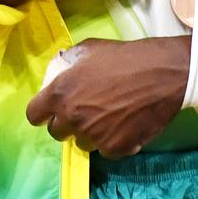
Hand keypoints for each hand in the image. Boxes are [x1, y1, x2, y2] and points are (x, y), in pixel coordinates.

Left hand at [26, 36, 191, 157]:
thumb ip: (69, 63)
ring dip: (90, 132)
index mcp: (61, 93)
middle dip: (66, 122)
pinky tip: (124, 123)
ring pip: (81, 142)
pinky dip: (112, 140)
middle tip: (85, 110)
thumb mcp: (91, 49)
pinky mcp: (115, 149)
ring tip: (109, 115)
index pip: (34, 115)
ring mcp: (94, 136)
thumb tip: (59, 72)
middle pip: (56, 132)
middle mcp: (73, 118)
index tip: (52, 109)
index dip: (43, 111)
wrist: (163, 73)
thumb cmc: (126, 57)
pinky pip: (105, 150)